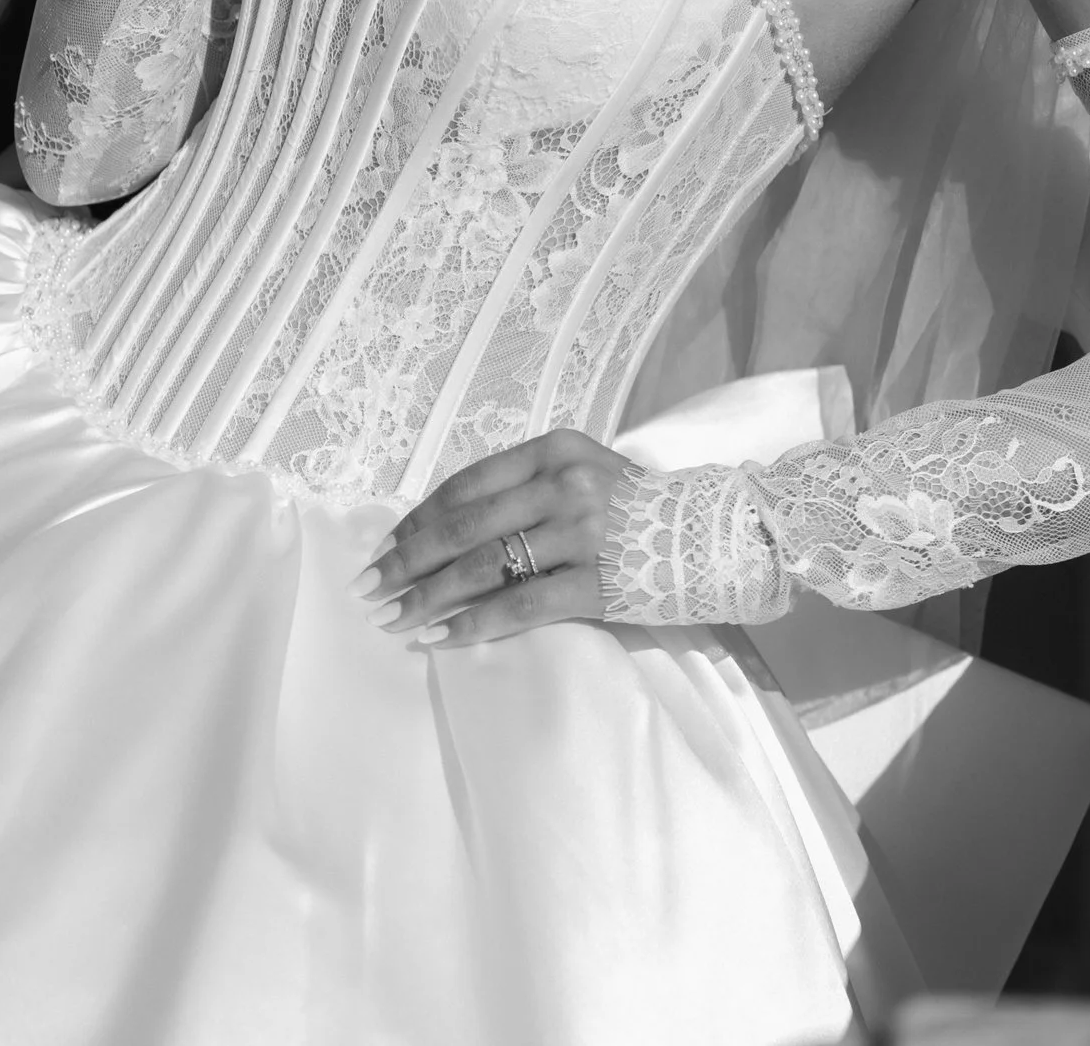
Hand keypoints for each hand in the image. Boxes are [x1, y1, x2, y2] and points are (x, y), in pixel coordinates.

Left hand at [356, 429, 632, 649]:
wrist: (720, 536)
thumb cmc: (643, 509)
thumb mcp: (586, 472)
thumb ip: (528, 487)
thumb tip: (446, 527)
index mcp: (554, 450)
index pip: (464, 486)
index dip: (416, 519)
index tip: (384, 546)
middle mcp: (563, 484)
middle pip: (461, 526)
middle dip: (405, 560)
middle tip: (369, 586)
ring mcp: (580, 533)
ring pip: (481, 568)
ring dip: (426, 597)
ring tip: (392, 617)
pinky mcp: (595, 583)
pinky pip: (518, 607)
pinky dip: (471, 625)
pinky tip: (439, 639)